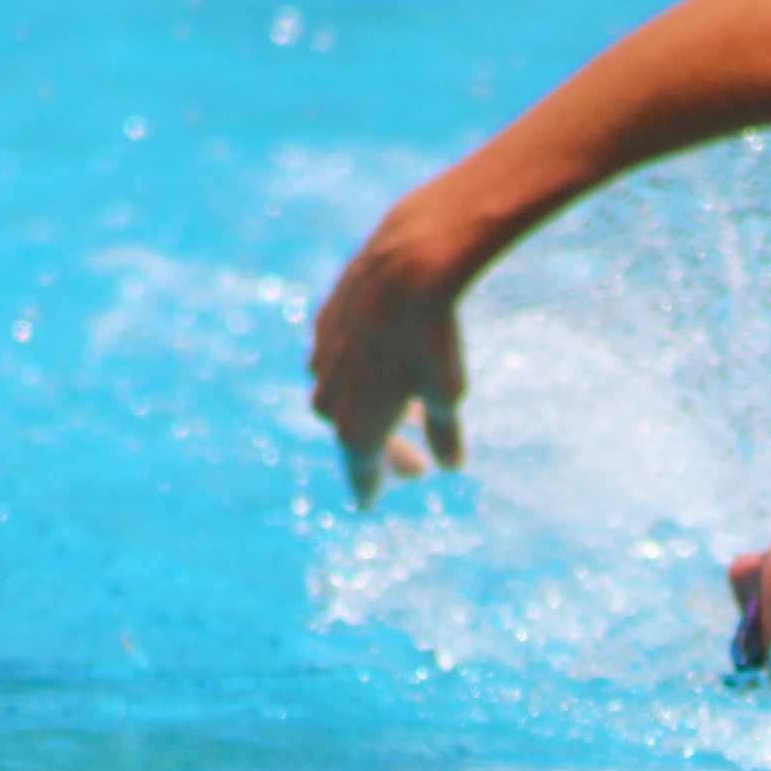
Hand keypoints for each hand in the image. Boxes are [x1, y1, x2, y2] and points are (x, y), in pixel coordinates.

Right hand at [309, 205, 467, 507]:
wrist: (405, 268)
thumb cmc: (432, 340)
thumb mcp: (448, 394)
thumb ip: (445, 434)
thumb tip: (449, 465)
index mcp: (356, 427)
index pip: (361, 469)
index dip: (369, 485)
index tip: (369, 503)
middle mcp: (329, 397)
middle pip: (352, 435)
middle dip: (384, 451)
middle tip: (415, 470)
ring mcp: (321, 358)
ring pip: (341, 396)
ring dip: (372, 410)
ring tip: (412, 416)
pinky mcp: (324, 323)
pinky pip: (336, 359)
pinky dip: (360, 373)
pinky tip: (384, 368)